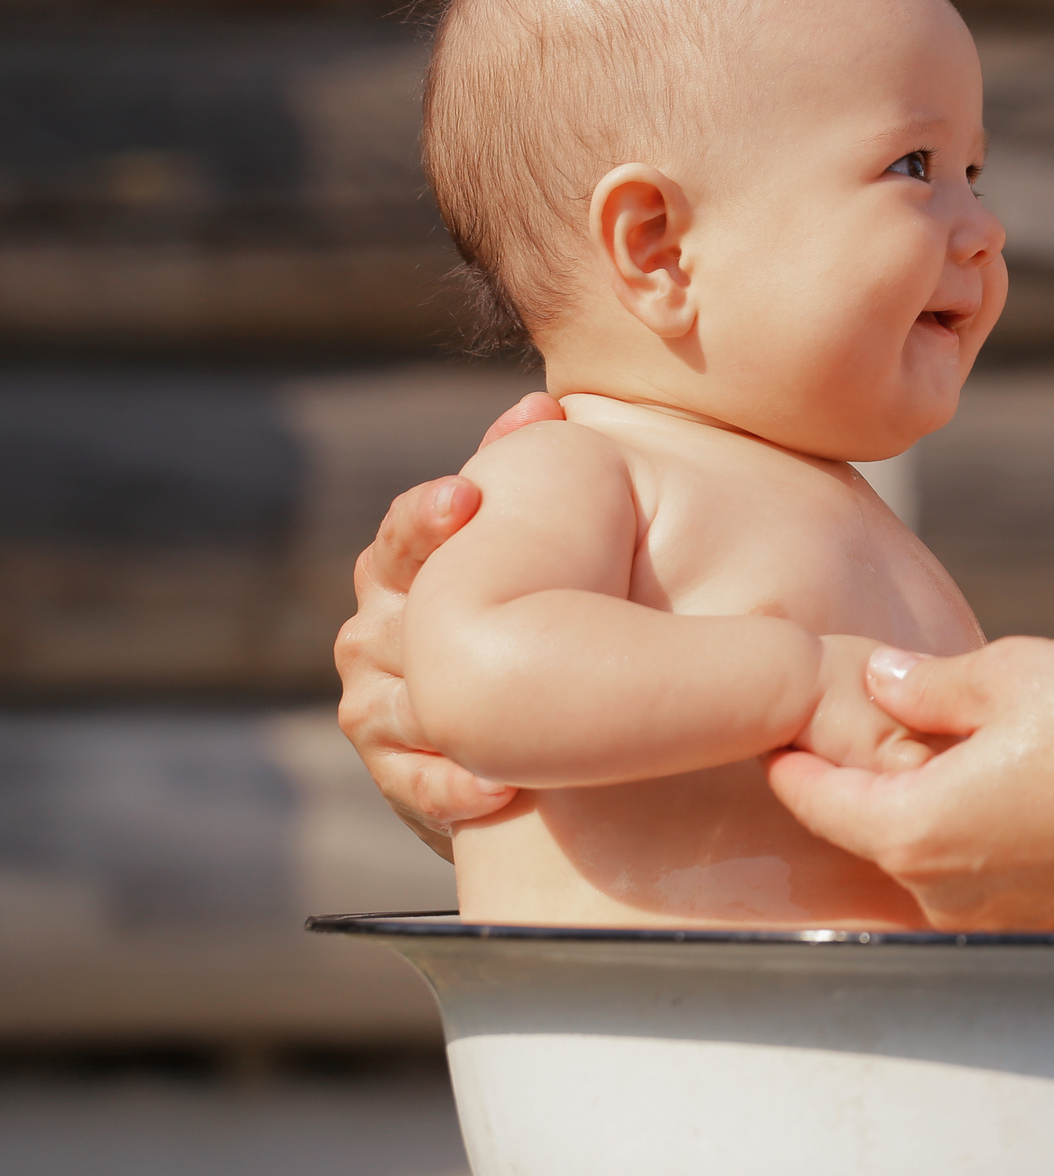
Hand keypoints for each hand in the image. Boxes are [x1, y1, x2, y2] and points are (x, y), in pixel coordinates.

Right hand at [335, 393, 564, 851]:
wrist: (529, 721)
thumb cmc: (533, 606)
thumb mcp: (532, 541)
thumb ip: (526, 471)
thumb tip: (540, 405)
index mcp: (403, 566)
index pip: (403, 533)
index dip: (428, 516)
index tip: (468, 497)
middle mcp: (375, 630)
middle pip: (385, 614)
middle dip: (423, 601)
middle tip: (467, 578)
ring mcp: (378, 702)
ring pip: (388, 700)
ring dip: (438, 706)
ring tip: (492, 707)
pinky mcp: (400, 771)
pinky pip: (412, 779)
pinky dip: (448, 784)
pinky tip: (497, 786)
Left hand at [767, 636, 1053, 928]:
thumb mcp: (1009, 673)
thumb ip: (925, 683)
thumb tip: (878, 680)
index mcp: (915, 829)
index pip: (813, 798)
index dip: (790, 755)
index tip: (777, 722)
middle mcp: (944, 890)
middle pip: (868, 830)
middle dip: (861, 777)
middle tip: (864, 715)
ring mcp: (997, 913)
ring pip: (928, 853)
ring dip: (926, 804)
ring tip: (955, 739)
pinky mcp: (1046, 915)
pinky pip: (983, 872)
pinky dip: (980, 829)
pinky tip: (1016, 776)